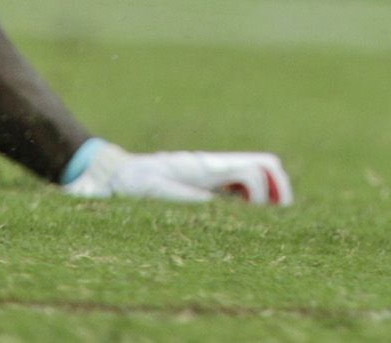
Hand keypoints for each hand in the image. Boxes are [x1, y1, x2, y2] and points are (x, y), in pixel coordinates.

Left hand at [60, 139, 293, 203]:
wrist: (111, 173)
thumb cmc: (129, 183)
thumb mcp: (153, 193)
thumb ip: (185, 198)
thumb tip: (221, 208)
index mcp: (206, 167)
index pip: (253, 170)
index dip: (263, 194)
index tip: (257, 217)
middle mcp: (215, 167)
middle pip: (266, 166)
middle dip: (279, 191)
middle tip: (279, 220)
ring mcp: (212, 174)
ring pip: (257, 175)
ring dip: (268, 196)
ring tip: (267, 224)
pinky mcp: (206, 184)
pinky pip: (240, 187)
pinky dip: (252, 201)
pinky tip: (242, 223)